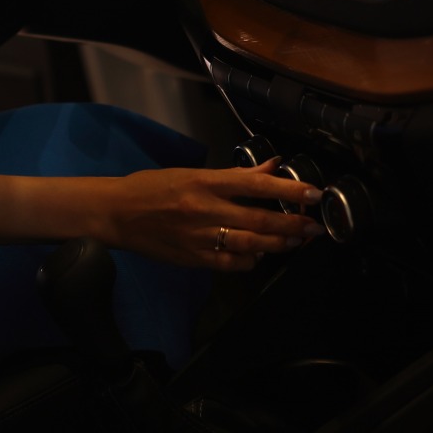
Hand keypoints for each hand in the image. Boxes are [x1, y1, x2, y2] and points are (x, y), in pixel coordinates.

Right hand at [92, 161, 322, 270]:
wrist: (117, 213)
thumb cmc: (153, 187)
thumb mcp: (192, 174)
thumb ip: (233, 175)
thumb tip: (271, 168)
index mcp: (204, 183)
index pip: (255, 185)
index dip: (288, 190)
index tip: (313, 194)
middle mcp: (205, 210)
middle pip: (260, 220)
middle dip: (293, 224)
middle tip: (314, 226)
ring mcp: (200, 237)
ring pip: (251, 245)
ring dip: (279, 244)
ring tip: (295, 240)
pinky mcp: (195, 258)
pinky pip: (233, 263)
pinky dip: (251, 260)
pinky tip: (258, 255)